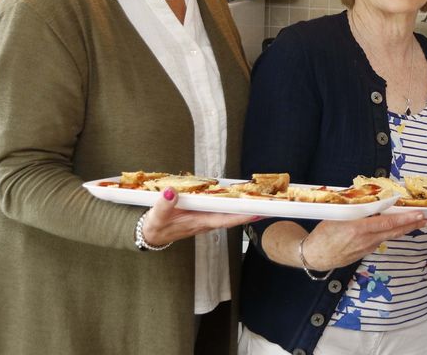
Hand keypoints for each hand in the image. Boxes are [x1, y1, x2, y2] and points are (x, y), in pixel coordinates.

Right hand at [141, 188, 256, 245]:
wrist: (153, 234)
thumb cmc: (156, 226)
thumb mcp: (157, 216)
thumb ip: (164, 204)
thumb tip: (171, 192)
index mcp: (199, 222)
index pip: (225, 220)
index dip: (242, 216)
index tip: (258, 212)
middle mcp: (208, 221)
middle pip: (234, 216)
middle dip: (253, 211)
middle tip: (273, 203)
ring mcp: (209, 218)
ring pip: (231, 212)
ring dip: (247, 206)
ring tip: (266, 197)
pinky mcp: (206, 214)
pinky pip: (225, 208)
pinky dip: (236, 203)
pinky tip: (245, 196)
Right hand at [299, 212, 426, 270]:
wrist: (313, 256)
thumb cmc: (322, 233)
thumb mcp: (337, 216)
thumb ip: (356, 209)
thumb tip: (372, 199)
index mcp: (358, 229)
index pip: (387, 223)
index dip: (404, 219)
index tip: (418, 214)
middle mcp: (366, 240)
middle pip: (394, 232)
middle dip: (413, 225)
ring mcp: (366, 248)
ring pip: (389, 236)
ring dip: (404, 228)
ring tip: (419, 222)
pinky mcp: (365, 252)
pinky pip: (380, 240)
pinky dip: (391, 232)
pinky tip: (398, 227)